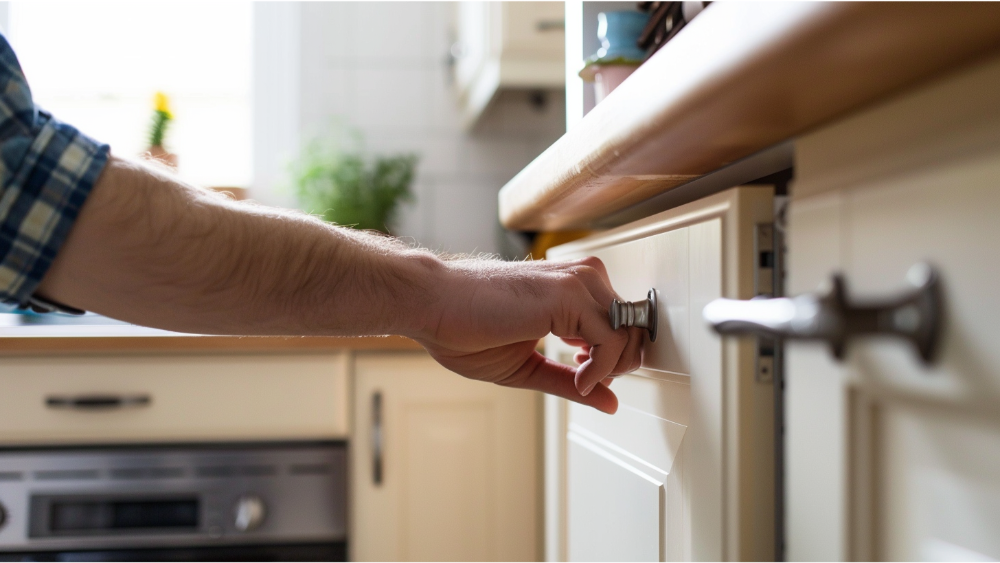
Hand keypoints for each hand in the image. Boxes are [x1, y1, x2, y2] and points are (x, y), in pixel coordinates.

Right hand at [414, 256, 643, 413]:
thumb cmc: (465, 328)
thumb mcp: (529, 366)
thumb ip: (572, 380)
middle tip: (587, 383)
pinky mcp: (569, 294)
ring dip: (612, 368)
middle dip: (619, 365)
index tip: (584, 377)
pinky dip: (602, 369)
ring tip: (579, 382)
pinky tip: (578, 379)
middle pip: (634, 326)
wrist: (431, 305)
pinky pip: (612, 339)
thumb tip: (611, 402)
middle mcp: (580, 277)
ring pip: (630, 331)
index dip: (613, 358)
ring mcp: (577, 282)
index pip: (622, 320)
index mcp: (571, 287)